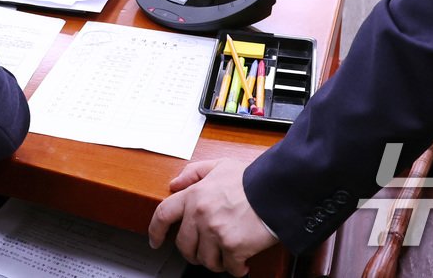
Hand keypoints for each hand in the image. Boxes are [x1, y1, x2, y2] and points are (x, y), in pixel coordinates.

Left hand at [148, 158, 275, 275]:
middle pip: (184, 245)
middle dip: (193, 252)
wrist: (277, 190)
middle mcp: (200, 214)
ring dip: (216, 261)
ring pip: (205, 260)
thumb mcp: (220, 165)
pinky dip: (237, 269)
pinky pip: (230, 268)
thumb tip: (175, 184)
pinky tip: (242, 263)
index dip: (155, 231)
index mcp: (195, 195)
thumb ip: (195, 172)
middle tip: (205, 252)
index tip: (155, 241)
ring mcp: (215, 232)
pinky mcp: (233, 246)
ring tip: (227, 255)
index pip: (163, 214)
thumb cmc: (252, 179)